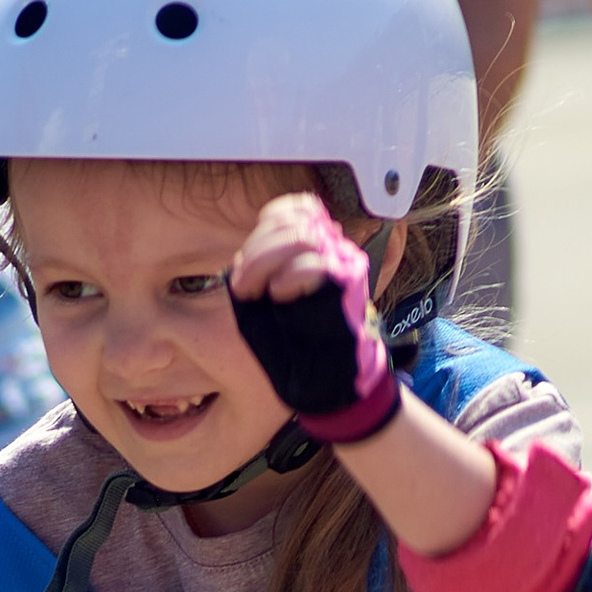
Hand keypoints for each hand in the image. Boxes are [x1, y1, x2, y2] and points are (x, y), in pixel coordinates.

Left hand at [227, 194, 399, 445]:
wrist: (323, 383)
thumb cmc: (292, 343)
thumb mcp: (263, 300)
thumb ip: (258, 268)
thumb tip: (243, 253)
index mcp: (317, 247)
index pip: (296, 207)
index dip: (265, 228)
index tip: (246, 266)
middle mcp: (335, 248)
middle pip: (292, 220)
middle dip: (256, 251)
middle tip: (242, 287)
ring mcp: (344, 264)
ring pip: (302, 235)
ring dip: (266, 261)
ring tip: (257, 293)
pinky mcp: (349, 286)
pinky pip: (317, 263)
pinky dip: (289, 276)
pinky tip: (279, 296)